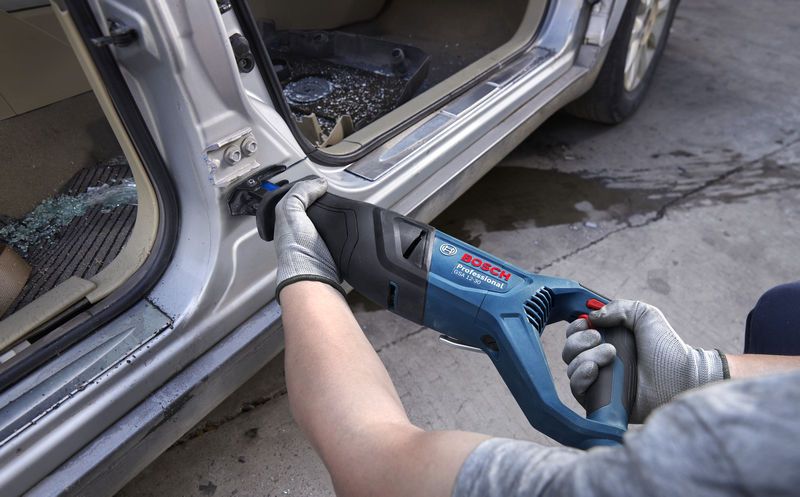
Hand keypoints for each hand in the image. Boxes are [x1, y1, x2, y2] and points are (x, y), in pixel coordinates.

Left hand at [274, 178, 343, 297]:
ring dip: (334, 213)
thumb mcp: (290, 210)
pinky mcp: (331, 248)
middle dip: (322, 201)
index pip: (295, 199)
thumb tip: (320, 183)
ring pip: (326, 219)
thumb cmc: (297, 245)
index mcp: (286, 221)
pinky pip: (337, 231)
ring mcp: (315, 240)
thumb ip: (300, 193)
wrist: (314, 275)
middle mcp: (299, 230)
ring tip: (342, 206)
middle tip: (332, 194)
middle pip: (312, 208)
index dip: (306, 189)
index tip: (319, 184)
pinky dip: (342, 225)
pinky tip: (346, 221)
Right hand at [562, 300, 725, 421]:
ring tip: (610, 356)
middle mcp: (599, 361)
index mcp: (607, 341)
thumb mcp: (645, 315)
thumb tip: (591, 317)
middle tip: (601, 340)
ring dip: (584, 358)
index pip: (576, 334)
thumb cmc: (667, 348)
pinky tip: (594, 371)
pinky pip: (576, 390)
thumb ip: (619, 308)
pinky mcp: (600, 401)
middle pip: (569, 351)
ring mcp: (599, 382)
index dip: (576, 329)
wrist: (681, 377)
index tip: (589, 326)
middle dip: (579, 342)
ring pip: (571, 368)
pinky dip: (580, 378)